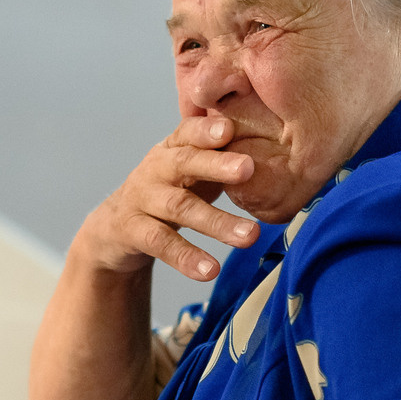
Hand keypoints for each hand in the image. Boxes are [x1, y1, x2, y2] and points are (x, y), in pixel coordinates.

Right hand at [75, 116, 259, 283]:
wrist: (116, 228)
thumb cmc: (170, 192)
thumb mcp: (192, 172)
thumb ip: (223, 160)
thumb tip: (284, 157)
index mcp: (173, 148)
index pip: (189, 131)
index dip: (207, 130)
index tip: (230, 130)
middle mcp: (155, 168)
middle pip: (185, 163)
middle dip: (217, 165)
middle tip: (248, 169)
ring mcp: (141, 199)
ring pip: (179, 208)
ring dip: (216, 222)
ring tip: (250, 236)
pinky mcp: (131, 230)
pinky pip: (161, 244)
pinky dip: (186, 257)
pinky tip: (211, 270)